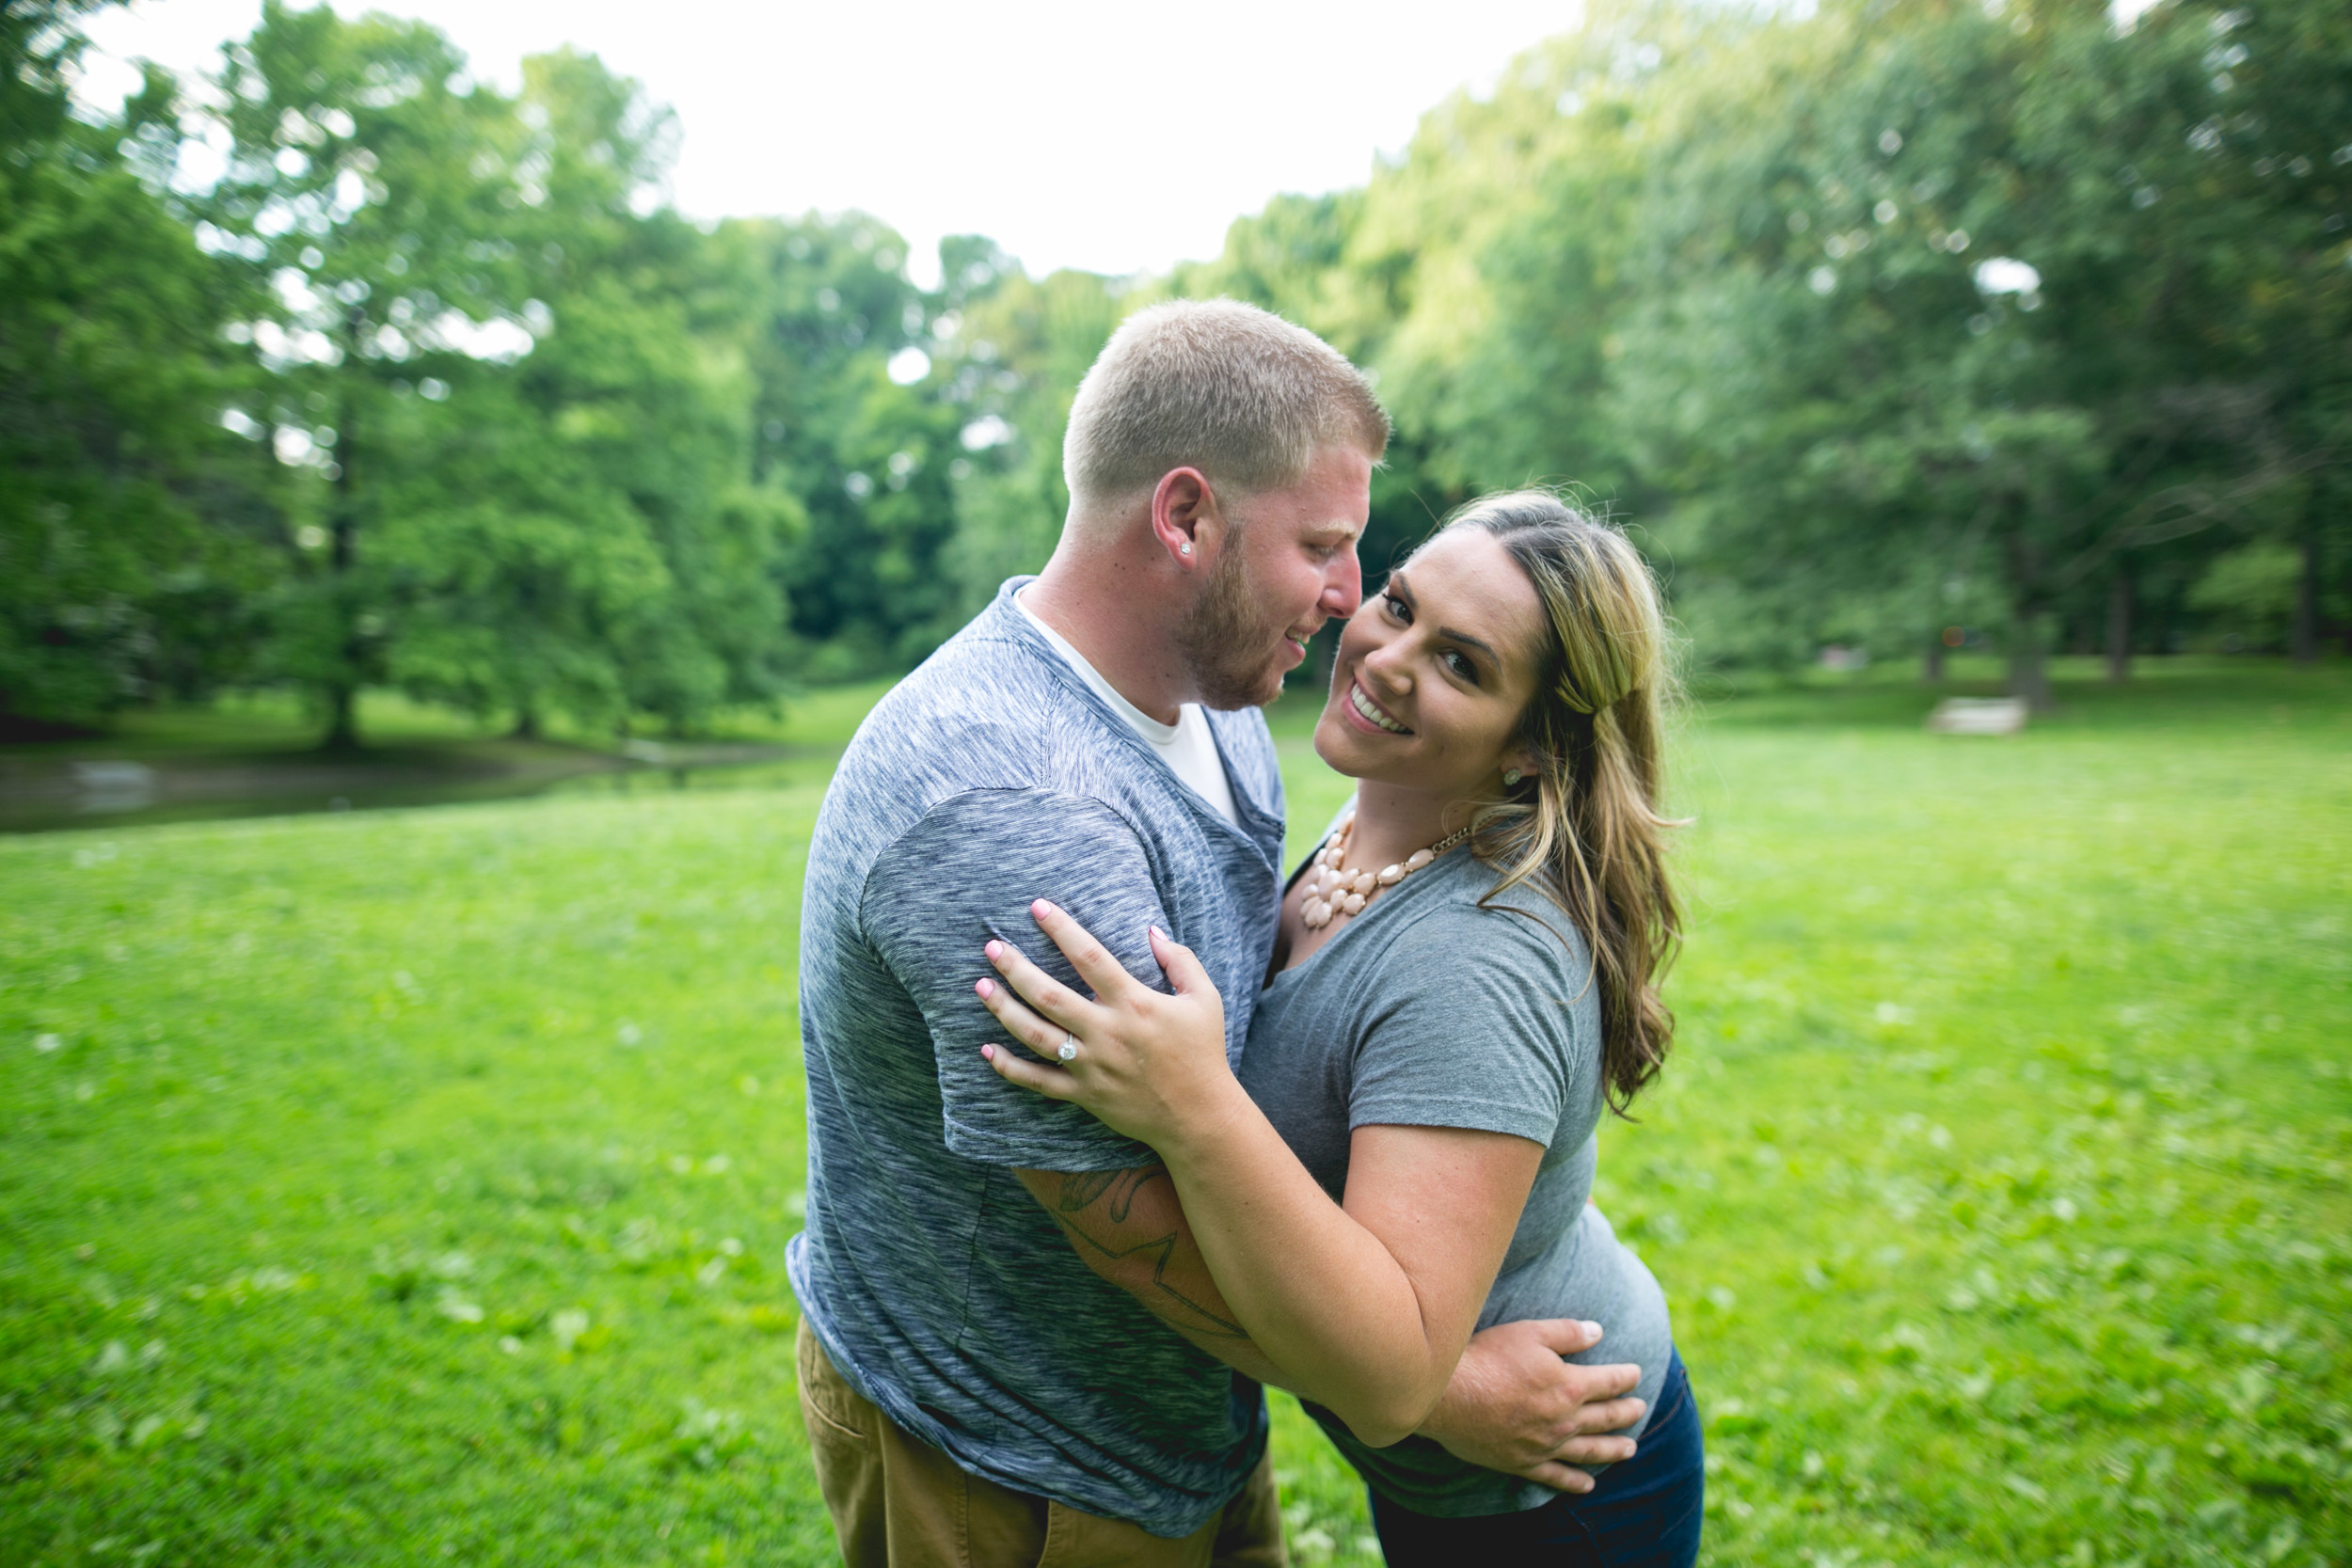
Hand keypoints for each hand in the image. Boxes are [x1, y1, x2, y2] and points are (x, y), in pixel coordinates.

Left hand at [976, 902, 1237, 1150]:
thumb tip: (1152, 930)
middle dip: (1016, 969)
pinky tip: (987, 1049)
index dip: (1062, 929)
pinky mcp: (1084, 1094)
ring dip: (1004, 1010)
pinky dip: (1009, 1067)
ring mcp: (1092, 1066)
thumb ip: (1181, 961)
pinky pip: (1038, 1081)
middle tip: (992, 947)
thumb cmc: (1203, 1053)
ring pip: (1036, 1035)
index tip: (1037, 907)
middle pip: (1049, 996)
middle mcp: (1107, 1033)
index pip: (1090, 958)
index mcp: (1135, 1004)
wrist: (1199, 1117)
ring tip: (981, 986)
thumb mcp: (1206, 999)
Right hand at [1416, 1318, 1646, 1494]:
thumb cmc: (1488, 1357)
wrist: (1448, 1395)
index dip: (1626, 1377)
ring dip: (1613, 1450)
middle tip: (1640, 1410)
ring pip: (1590, 1451)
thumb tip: (1598, 1332)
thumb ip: (1567, 1333)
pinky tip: (1588, 1484)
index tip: (1636, 1374)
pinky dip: (1575, 1482)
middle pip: (1605, 1419)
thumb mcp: (1530, 1333)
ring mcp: (1544, 1445)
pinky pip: (1557, 1477)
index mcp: (1569, 1386)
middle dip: (1626, 1413)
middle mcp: (1563, 1420)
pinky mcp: (1523, 1462)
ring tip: (1630, 1450)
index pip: (1609, 1383)